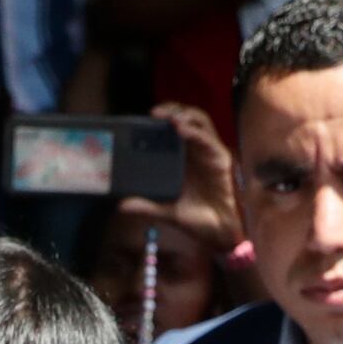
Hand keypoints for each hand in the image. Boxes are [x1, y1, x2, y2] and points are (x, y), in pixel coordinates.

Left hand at [121, 102, 242, 257]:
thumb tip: (120, 205)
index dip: (165, 118)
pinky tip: (182, 131)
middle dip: (174, 110)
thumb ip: (145, 206)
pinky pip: (208, 141)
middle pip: (189, 119)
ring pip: (201, 123)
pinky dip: (195, 133)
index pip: (177, 128)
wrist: (219, 233)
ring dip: (185, 116)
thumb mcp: (166, 211)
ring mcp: (211, 153)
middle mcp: (198, 151)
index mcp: (186, 158)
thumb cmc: (197, 219)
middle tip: (155, 113)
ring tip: (169, 118)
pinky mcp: (221, 160)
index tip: (145, 118)